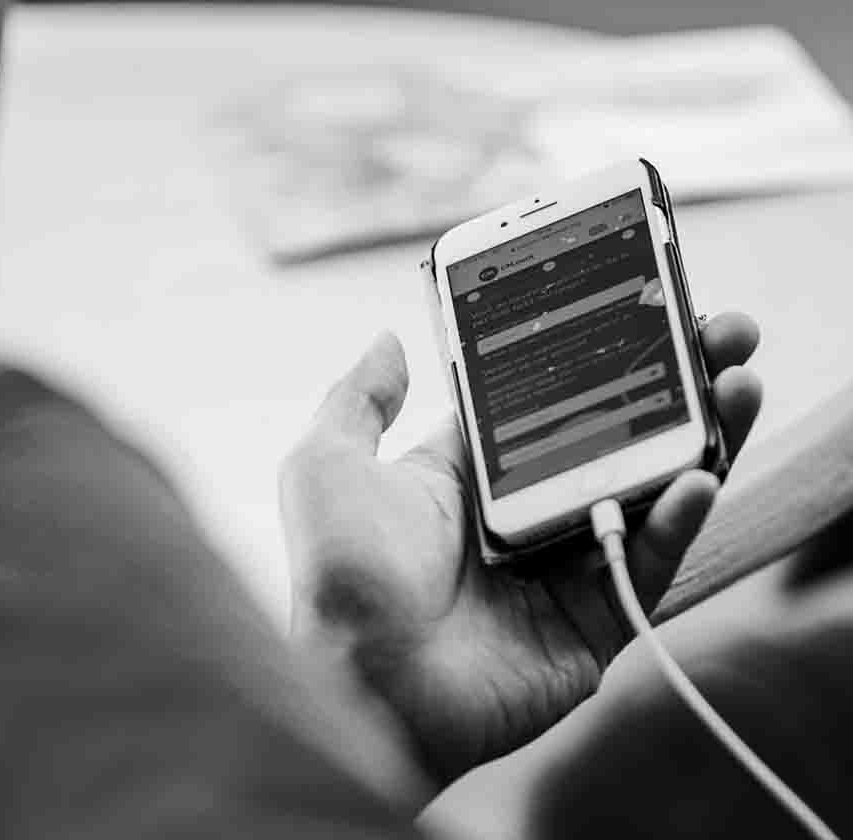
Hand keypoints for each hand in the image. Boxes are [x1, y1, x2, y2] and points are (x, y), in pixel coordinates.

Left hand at [280, 316, 761, 785]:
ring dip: (695, 440)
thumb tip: (389, 341)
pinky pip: (645, 565)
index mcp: (467, 477)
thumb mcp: (327, 465)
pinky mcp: (591, 623)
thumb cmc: (339, 577)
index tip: (637, 307)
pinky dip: (676, 522)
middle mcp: (520, 517)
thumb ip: (359, 400)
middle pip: (610, 440)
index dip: (591, 358)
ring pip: (644, 495)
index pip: (545, 403)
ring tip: (736, 382)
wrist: (364, 690)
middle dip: (666, 388)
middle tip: (716, 334)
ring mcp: (560, 569)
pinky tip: (699, 477)